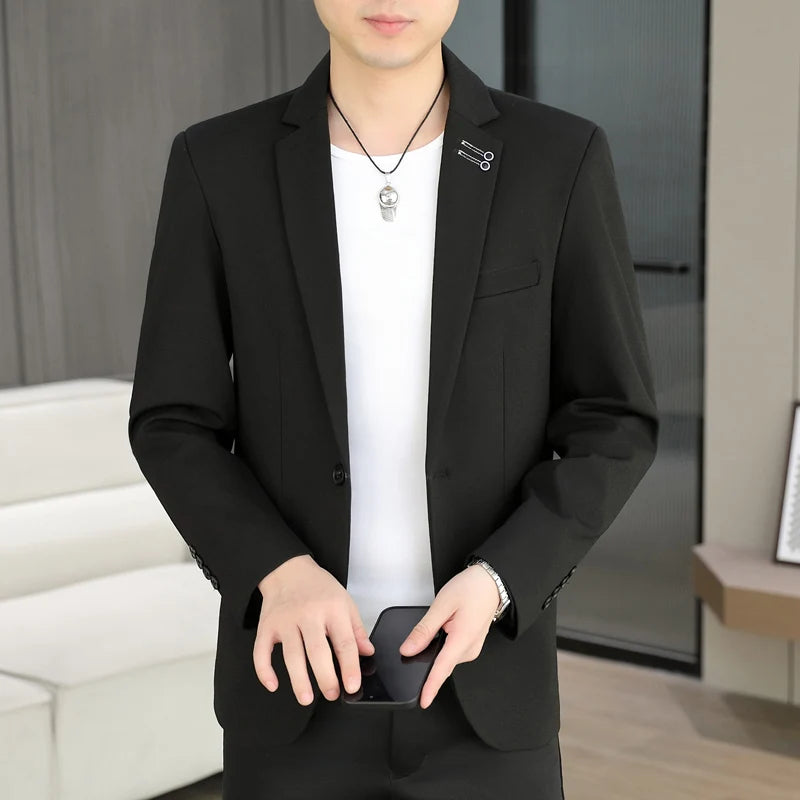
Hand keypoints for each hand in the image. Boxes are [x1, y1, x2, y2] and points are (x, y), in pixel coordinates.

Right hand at [252, 554, 374, 704]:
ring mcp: (285, 621)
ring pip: (291, 655)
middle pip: (317, 651)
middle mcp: (308, 614)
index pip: (344, 642)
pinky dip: (264, 670)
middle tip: (332, 695)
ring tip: (306, 698)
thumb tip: (367, 652)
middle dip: (325, 678)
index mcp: (332, 609)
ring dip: (299, 680)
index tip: (352, 685)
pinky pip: (262, 651)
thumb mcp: (344, 600)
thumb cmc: (318, 587)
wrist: (288, 569)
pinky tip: (273, 684)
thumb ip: (356, 628)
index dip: (349, 667)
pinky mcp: (267, 626)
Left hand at [398, 564, 499, 707]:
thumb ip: (424, 629)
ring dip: (435, 651)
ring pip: (446, 658)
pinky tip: (442, 630)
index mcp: (463, 639)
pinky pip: (451, 652)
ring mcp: (471, 648)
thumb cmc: (471, 589)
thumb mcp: (442, 605)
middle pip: (442, 664)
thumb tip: (409, 649)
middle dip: (427, 661)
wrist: (491, 582)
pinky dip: (442, 647)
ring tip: (438, 623)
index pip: (442, 669)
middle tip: (421, 637)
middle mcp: (470, 649)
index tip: (423, 702)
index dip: (431, 687)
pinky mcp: (470, 645)